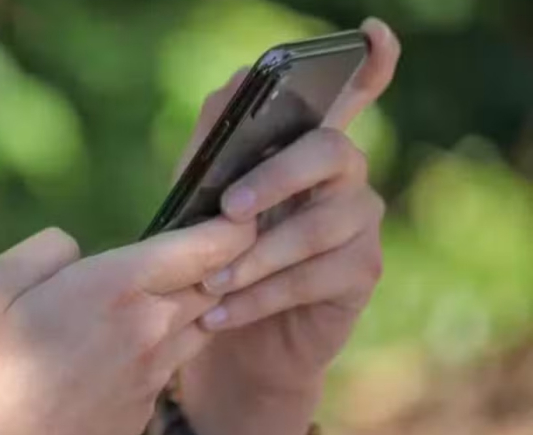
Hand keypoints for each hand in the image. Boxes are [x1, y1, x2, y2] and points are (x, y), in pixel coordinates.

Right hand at [0, 220, 254, 434]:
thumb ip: (44, 252)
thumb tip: (75, 248)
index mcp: (116, 289)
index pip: (205, 248)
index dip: (234, 227)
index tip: (239, 214)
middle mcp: (151, 329)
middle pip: (213, 284)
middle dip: (216, 263)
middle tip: (199, 245)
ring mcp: (154, 375)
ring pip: (198, 324)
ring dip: (193, 302)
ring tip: (165, 290)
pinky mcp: (147, 409)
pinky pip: (172, 361)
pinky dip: (165, 342)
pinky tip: (128, 342)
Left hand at [175, 18, 400, 434]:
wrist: (232, 334)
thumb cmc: (217, 254)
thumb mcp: (201, 197)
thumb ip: (215, 144)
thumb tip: (233, 86)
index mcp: (306, 147)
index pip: (354, 93)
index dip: (370, 62)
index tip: (373, 30)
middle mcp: (345, 175)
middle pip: (331, 151)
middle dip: (276, 178)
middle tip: (229, 209)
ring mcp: (360, 221)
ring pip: (318, 226)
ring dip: (256, 256)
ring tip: (209, 283)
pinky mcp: (363, 271)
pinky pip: (314, 277)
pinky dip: (259, 296)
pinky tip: (221, 313)